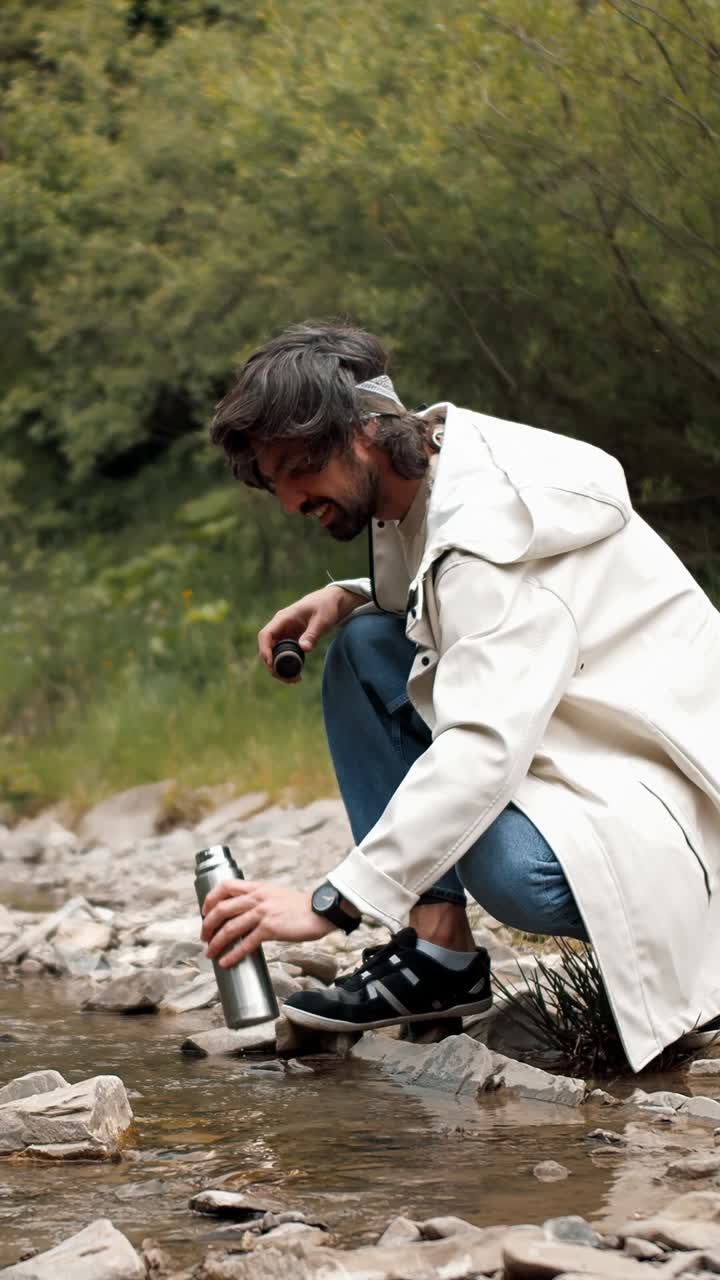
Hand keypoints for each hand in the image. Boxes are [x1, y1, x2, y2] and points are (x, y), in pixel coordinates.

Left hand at [200, 878, 333, 966]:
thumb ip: (259, 899)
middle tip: (204, 937)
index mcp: (257, 887)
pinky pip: (245, 943)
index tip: (205, 912)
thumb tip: (243, 913)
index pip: (225, 886)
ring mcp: (262, 913)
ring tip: (211, 953)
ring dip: (216, 943)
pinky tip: (227, 962)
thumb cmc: (300, 907)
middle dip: (207, 925)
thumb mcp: (275, 894)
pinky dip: (233, 954)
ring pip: (229, 928)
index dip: (210, 899)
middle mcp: (257, 897)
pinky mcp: (270, 928)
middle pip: (221, 909)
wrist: (320, 911)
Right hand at [258, 585, 361, 680]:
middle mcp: (280, 627)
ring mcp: (285, 634)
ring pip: (274, 653)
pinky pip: (284, 654)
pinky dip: (287, 665)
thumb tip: (304, 649)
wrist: (331, 602)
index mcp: (283, 618)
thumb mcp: (322, 620)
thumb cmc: (325, 607)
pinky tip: (297, 675)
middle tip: (285, 678)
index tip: (271, 664)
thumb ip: (312, 634)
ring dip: (279, 668)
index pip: (265, 635)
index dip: (265, 650)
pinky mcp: (291, 640)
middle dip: (272, 665)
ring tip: (294, 680)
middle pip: (267, 647)